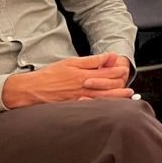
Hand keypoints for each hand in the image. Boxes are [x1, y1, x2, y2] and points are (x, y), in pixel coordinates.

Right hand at [1, 53, 132, 108]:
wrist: (31, 90)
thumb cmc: (50, 75)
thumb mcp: (71, 62)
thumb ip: (92, 60)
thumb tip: (109, 56)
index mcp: (84, 76)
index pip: (107, 73)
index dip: (117, 71)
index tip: (124, 69)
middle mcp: (83, 88)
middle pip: (107, 87)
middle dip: (120, 85)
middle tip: (129, 86)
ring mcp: (79, 99)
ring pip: (102, 98)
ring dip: (116, 97)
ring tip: (126, 95)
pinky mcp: (74, 106)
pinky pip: (91, 106)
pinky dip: (102, 105)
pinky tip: (109, 106)